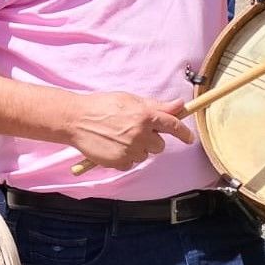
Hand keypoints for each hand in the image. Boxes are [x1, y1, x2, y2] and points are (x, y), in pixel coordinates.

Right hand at [66, 92, 193, 170]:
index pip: (173, 125)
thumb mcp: (129, 100)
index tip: (188, 138)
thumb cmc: (101, 106)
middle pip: (159, 145)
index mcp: (145, 114)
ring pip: (145, 155)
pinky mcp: (120, 161)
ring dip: (136, 149)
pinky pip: (131, 164)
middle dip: (151, 140)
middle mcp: (141, 132)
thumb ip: (155, 105)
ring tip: (118, 138)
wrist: (75, 120)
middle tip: (134, 132)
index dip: (184, 133)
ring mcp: (131, 149)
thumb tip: (178, 105)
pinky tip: (112, 147)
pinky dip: (124, 158)